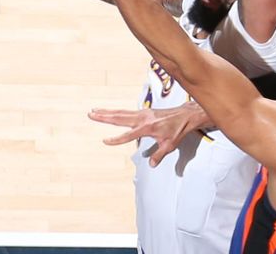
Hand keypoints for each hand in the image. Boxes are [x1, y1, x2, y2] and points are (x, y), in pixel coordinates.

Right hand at [88, 102, 209, 166]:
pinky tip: (109, 113)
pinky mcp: (144, 112)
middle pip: (120, 117)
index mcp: (148, 127)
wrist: (185, 115)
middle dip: (104, 116)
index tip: (105, 141)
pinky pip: (127, 112)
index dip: (116, 139)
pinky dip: (116, 112)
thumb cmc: (178, 130)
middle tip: (91, 114)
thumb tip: (151, 164)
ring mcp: (142, 113)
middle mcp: (143, 118)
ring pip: (121, 113)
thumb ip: (159, 155)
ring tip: (94, 111)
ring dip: (107, 112)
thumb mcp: (170, 145)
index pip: (129, 135)